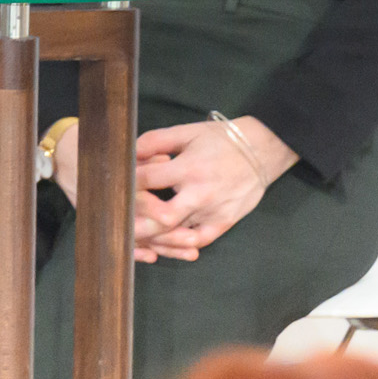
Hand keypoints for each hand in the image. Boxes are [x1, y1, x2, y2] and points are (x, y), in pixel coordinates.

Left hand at [129, 115, 294, 262]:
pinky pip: (200, 241)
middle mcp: (201, 193)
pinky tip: (162, 244)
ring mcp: (214, 211)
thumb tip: (127, 153)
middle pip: (162, 217)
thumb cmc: (220, 140)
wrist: (262, 150)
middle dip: (136, 220)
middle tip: (119, 220)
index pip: (147, 180)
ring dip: (152, 238)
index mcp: (189, 168)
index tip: (115, 186)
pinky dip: (179, 246)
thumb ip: (154, 141)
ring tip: (132, 237)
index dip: (127, 183)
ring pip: (177, 234)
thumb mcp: (186, 132)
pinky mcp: (225, 221)